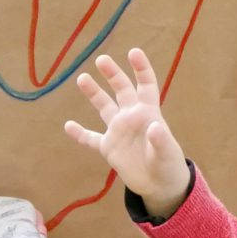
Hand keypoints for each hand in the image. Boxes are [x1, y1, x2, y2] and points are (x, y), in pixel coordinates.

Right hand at [63, 48, 192, 216]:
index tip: (133, 52)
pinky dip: (79, 134)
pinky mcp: (109, 147)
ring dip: (93, 93)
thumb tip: (155, 127)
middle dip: (112, 74)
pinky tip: (68, 126)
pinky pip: (90, 139)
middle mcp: (131, 117)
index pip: (145, 85)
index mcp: (149, 113)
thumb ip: (161, 140)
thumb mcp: (168, 152)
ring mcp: (118, 131)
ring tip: (82, 78)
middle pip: (121, 89)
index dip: (141, 68)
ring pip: (103, 107)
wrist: (160, 185)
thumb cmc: (169, 165)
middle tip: (102, 60)